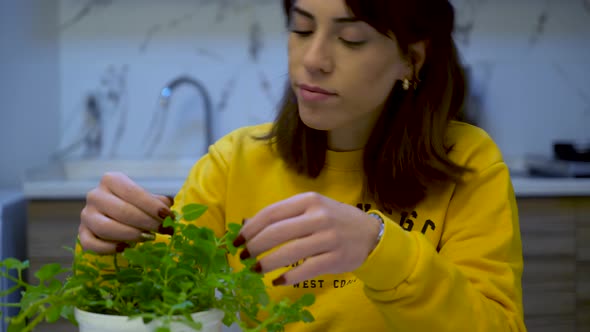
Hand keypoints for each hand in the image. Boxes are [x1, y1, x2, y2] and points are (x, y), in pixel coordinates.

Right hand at [79, 172, 174, 253]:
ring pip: (105, 228)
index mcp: (111, 180)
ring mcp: (86, 215)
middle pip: (122, 211)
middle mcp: (95, 195)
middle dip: (146, 222)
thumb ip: (157, 201)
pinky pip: (91, 244)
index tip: (168, 216)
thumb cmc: (134, 203)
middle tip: (162, 229)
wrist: (112, 213)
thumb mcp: (146, 197)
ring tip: (149, 238)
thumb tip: (168, 205)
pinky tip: (125, 248)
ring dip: (130, 235)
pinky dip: (108, 248)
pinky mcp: (82, 233)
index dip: (152, 206)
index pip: (132, 192)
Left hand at [235, 192, 381, 285]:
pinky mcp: (336, 258)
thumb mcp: (311, 208)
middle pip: (276, 233)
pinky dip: (289, 277)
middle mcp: (318, 216)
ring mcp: (328, 238)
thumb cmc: (334, 220)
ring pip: (289, 252)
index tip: (236, 241)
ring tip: (255, 270)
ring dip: (267, 263)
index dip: (250, 229)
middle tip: (243, 257)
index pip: (271, 213)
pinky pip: (306, 269)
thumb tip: (247, 225)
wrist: (370, 234)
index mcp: (309, 200)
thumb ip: (283, 215)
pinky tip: (278, 281)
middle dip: (254, 246)